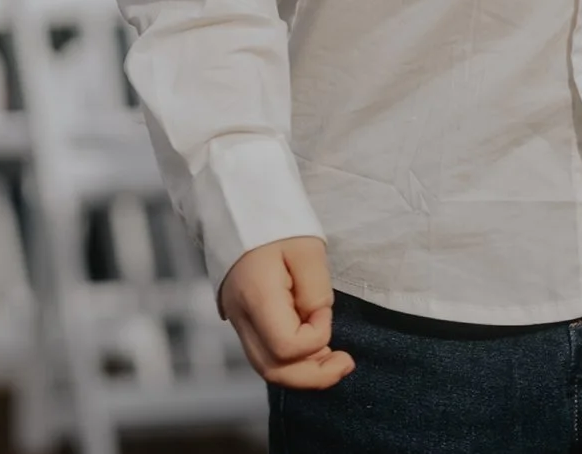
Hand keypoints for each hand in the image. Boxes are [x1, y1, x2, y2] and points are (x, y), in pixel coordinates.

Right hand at [220, 237, 352, 389]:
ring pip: (267, 368)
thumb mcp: (309, 250)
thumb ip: (317, 293)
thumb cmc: (278, 222)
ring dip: (303, 371)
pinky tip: (313, 348)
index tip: (323, 307)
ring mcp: (236, 319)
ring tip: (334, 359)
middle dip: (313, 375)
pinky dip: (290, 360)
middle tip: (345, 363)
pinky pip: (264, 353)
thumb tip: (316, 323)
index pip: (287, 346)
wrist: (241, 205)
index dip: (316, 336)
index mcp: (256, 296)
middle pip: (273, 370)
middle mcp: (240, 315)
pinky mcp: (241, 318)